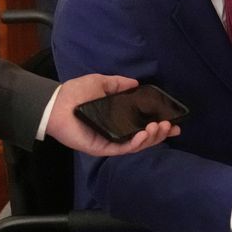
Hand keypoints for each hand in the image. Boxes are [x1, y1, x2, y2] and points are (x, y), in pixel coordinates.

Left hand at [46, 74, 180, 155]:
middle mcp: (117, 133)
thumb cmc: (76, 93)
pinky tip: (145, 134)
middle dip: (160, 134)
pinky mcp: (102, 148)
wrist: (56, 103)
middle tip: (170, 126)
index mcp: (118, 120)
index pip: (143, 126)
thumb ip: (118, 84)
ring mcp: (110, 142)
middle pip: (144, 138)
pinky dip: (136, 143)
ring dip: (152, 138)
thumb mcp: (101, 83)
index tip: (174, 122)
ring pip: (137, 145)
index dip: (159, 126)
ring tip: (159, 127)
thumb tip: (136, 83)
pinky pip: (123, 149)